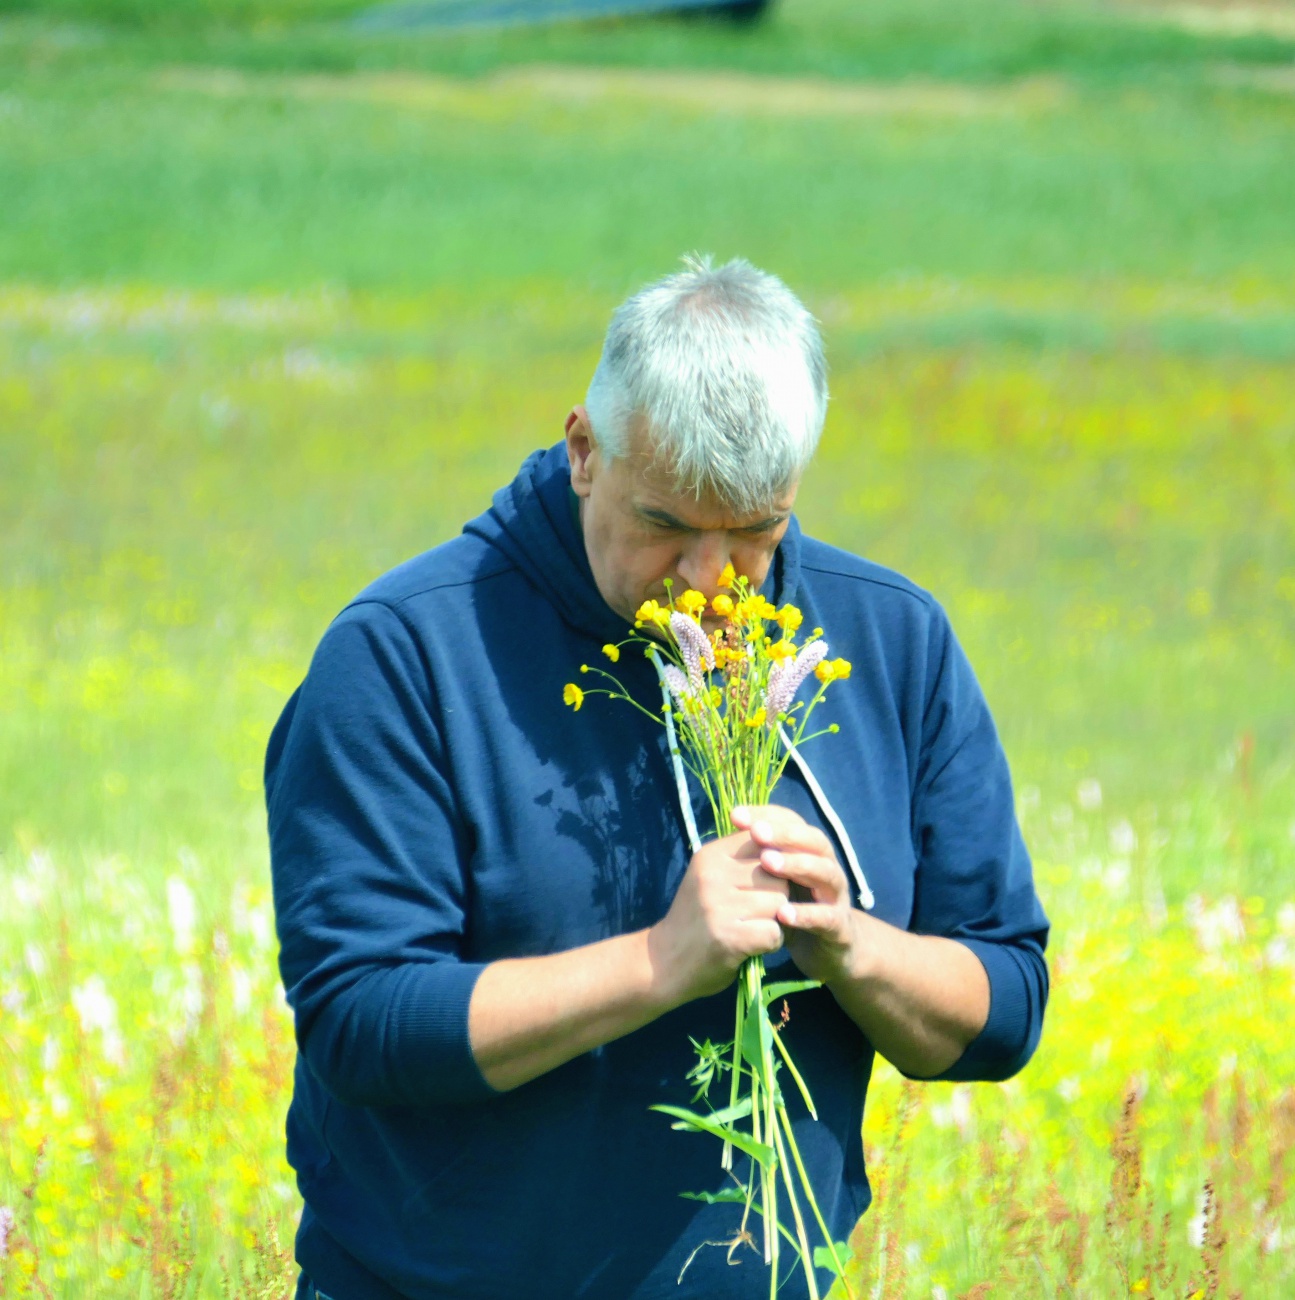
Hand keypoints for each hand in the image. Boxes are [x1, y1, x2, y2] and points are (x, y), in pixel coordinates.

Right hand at [648, 829, 789, 1003]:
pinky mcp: (729, 937)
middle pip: (778, 874)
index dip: (779, 859)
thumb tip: (787, 845)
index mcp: (711, 855)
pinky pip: (774, 932)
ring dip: (777, 920)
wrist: (663, 961)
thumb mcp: (710, 877)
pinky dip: (771, 943)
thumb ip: (742, 860)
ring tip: (756, 927)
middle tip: (760, 912)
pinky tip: (754, 945)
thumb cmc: (695, 917)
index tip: (772, 878)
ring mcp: (719, 906)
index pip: (764, 839)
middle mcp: (713, 875)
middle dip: (779, 894)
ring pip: (780, 903)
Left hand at [731, 805, 859, 984]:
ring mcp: (837, 896)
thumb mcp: (776, 880)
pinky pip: (827, 917)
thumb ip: (760, 856)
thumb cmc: (794, 908)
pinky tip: (783, 914)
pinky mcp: (840, 927)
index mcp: (810, 852)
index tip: (736, 815)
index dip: (767, 816)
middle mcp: (827, 867)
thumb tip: (731, 826)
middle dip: (784, 834)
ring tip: (767, 862)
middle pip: (813, 841)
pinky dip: (806, 914)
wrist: (828, 951)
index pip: (793, 823)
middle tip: (756, 833)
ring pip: (824, 872)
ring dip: (797, 865)